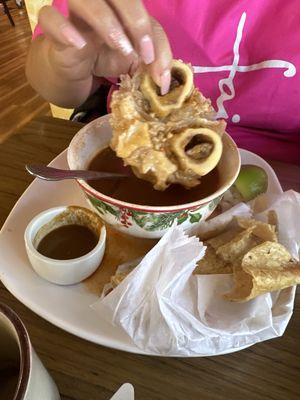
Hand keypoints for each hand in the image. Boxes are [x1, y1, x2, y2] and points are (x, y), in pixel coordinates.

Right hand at [38, 0, 172, 93]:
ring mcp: (74, 12)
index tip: (150, 59)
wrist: (77, 69)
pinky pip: (50, 16)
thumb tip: (164, 82)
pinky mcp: (52, 27)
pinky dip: (63, 28)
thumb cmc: (107, 56)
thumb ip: (154, 63)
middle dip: (134, 20)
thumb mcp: (136, 60)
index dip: (148, 29)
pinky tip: (79, 45)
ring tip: (119, 48)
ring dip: (105, 22)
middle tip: (139, 52)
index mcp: (121, 6)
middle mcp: (99, 2)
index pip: (138, 6)